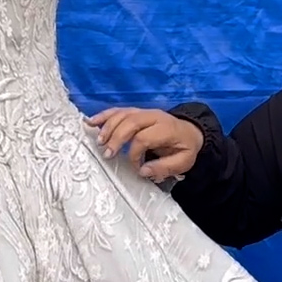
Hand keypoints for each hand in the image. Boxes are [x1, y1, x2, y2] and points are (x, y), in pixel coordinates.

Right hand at [87, 108, 204, 180]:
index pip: (144, 138)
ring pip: (122, 114)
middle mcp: (154, 117)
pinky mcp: (136, 112)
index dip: (135, 154)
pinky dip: (104, 115)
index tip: (135, 168)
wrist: (191, 131)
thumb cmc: (185, 147)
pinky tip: (90, 121)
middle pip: (131, 122)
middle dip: (116, 138)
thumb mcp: (184, 161)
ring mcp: (144, 112)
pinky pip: (118, 110)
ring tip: (98, 141)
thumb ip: (164, 167)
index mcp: (167, 128)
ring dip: (108, 126)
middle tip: (107, 153)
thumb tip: (143, 171)